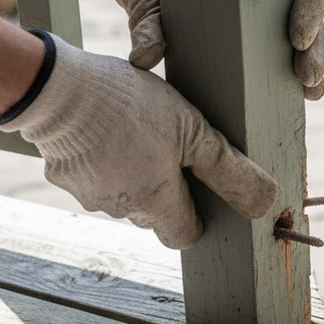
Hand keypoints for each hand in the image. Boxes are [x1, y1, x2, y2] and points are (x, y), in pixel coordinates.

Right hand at [0, 31, 278, 248]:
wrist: (57, 88)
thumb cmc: (130, 105)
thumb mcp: (191, 128)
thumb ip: (228, 169)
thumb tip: (265, 202)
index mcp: (156, 201)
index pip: (184, 235)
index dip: (195, 214)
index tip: (196, 184)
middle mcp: (121, 208)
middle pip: (154, 214)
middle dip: (164, 189)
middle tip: (167, 145)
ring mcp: (87, 196)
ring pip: (122, 197)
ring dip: (132, 174)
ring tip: (134, 130)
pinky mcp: (62, 177)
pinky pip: (92, 178)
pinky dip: (101, 162)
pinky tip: (105, 129)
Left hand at [38, 0, 323, 96]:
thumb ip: (148, 24)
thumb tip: (145, 58)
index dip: (310, 6)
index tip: (297, 38)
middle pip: (311, 11)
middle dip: (315, 47)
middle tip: (308, 77)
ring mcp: (269, 8)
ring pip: (307, 33)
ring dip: (313, 61)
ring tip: (311, 90)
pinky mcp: (259, 32)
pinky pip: (287, 50)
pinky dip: (295, 72)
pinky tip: (304, 96)